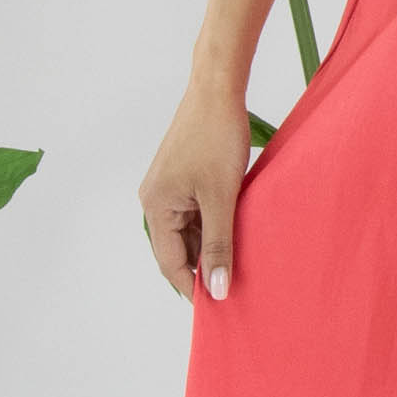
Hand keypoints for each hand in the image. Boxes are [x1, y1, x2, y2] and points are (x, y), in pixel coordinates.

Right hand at [140, 75, 252, 300]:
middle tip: (235, 288)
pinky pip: (196, 213)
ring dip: (211, 247)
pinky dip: (214, 226)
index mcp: (155, 206)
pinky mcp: (184, 178)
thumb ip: (219, 244)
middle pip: (178, 249)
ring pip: (190, 232)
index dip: (194, 287)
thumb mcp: (221, 197)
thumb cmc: (216, 137)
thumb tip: (218, 289)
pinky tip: (237, 233)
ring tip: (241, 263)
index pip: (171, 262)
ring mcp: (169, 189)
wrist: (217, 90)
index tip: (220, 307)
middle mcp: (155, 200)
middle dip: (204, 268)